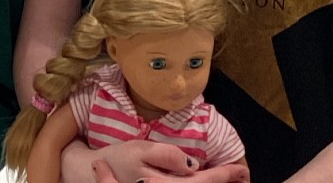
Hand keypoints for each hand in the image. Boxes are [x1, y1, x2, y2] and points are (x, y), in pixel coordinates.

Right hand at [77, 141, 249, 182]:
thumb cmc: (117, 161)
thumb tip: (191, 164)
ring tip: (229, 178)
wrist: (90, 176)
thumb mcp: (139, 152)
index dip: (224, 176)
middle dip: (224, 182)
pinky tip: (201, 180)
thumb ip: (167, 157)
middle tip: (243, 175)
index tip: (242, 170)